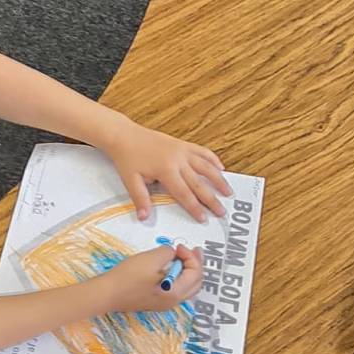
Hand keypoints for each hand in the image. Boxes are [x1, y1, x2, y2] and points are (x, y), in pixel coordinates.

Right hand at [98, 244, 202, 314]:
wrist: (107, 293)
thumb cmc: (128, 277)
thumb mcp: (151, 258)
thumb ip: (168, 253)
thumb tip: (171, 254)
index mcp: (175, 293)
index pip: (195, 273)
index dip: (191, 256)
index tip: (178, 246)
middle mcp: (173, 301)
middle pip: (195, 283)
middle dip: (196, 264)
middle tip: (193, 250)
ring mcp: (164, 303)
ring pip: (186, 287)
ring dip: (188, 271)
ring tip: (183, 257)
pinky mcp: (155, 300)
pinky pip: (175, 289)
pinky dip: (178, 276)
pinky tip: (169, 267)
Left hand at [103, 120, 231, 222]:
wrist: (125, 135)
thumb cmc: (127, 157)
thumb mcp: (130, 180)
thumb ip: (140, 199)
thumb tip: (144, 217)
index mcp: (166, 170)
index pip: (184, 193)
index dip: (195, 207)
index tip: (203, 218)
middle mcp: (178, 160)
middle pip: (199, 183)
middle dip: (211, 199)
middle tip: (222, 211)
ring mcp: (182, 150)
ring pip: (206, 166)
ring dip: (218, 179)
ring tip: (228, 191)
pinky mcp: (183, 144)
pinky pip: (202, 152)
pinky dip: (213, 160)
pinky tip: (221, 167)